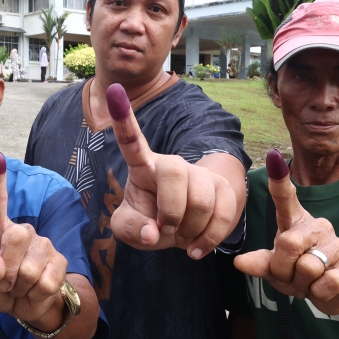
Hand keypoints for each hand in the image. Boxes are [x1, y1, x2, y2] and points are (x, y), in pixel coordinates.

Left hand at [0, 153, 68, 326]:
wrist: (26, 306)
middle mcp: (22, 231)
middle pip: (15, 237)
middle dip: (5, 271)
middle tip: (5, 281)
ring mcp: (43, 244)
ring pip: (28, 269)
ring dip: (19, 287)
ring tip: (19, 286)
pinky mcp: (59, 261)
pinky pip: (44, 283)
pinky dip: (34, 295)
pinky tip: (35, 290)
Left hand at [106, 83, 238, 258]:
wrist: (187, 229)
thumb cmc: (151, 222)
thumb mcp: (130, 229)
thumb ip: (131, 230)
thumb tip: (152, 232)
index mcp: (144, 168)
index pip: (132, 142)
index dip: (124, 120)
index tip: (115, 91)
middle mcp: (173, 165)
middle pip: (175, 172)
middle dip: (171, 211)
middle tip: (166, 229)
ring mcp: (200, 175)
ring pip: (202, 200)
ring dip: (190, 230)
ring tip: (182, 236)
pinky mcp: (223, 189)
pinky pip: (223, 215)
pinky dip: (208, 240)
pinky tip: (196, 248)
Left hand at [233, 149, 338, 315]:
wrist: (336, 294)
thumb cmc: (299, 274)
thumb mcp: (275, 269)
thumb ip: (260, 263)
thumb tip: (239, 262)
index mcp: (296, 223)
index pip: (286, 198)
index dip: (280, 179)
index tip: (274, 156)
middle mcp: (318, 227)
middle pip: (287, 244)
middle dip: (282, 269)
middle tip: (289, 275)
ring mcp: (336, 245)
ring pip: (306, 268)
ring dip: (300, 284)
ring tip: (307, 282)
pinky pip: (324, 284)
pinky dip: (316, 293)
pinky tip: (323, 288)